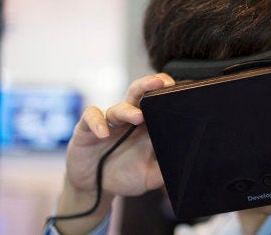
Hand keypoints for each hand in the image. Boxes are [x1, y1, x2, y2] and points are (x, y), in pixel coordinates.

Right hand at [55, 73, 174, 233]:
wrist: (96, 187)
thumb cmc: (125, 176)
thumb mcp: (149, 177)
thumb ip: (165, 169)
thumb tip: (183, 162)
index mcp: (147, 127)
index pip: (157, 102)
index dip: (167, 94)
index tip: (181, 90)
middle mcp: (129, 119)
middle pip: (139, 94)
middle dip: (149, 85)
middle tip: (161, 83)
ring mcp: (109, 122)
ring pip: (118, 107)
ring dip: (128, 111)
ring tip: (138, 117)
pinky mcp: (87, 129)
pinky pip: (91, 117)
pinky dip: (97, 123)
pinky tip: (103, 134)